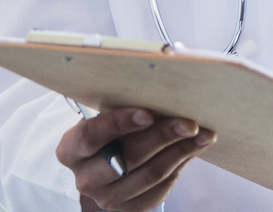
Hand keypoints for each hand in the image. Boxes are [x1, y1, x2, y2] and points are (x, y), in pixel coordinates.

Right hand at [56, 106, 214, 211]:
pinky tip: (192, 149)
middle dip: (162, 137)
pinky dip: (179, 166)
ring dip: (180, 152)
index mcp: (70, 150)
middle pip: (127, 157)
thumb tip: (163, 75)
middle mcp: (85, 178)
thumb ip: (124, 100)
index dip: (119, 123)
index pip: (91, 135)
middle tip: (189, 122)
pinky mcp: (129, 209)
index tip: (148, 113)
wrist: (105, 162)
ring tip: (202, 134)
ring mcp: (107, 198)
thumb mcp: (105, 112)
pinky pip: (160, 189)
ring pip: (150, 175)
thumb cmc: (108, 127)